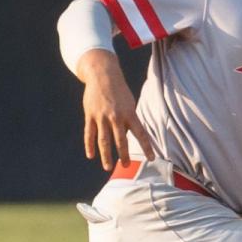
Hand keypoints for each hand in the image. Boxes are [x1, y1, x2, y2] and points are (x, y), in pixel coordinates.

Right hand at [77, 50, 151, 169]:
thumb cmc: (119, 91)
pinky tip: (91, 156)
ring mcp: (101, 117)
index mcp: (129, 113)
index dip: (146, 147)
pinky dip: (90, 146)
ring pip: (104, 141)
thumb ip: (129, 120)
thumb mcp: (129, 103)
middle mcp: (116, 117)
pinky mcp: (90, 115)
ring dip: (106, 156)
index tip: (151, 159)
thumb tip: (127, 138)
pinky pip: (89, 134)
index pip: (141, 134)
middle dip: (123, 155)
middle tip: (125, 166)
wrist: (102, 74)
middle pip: (120, 141)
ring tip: (108, 167)